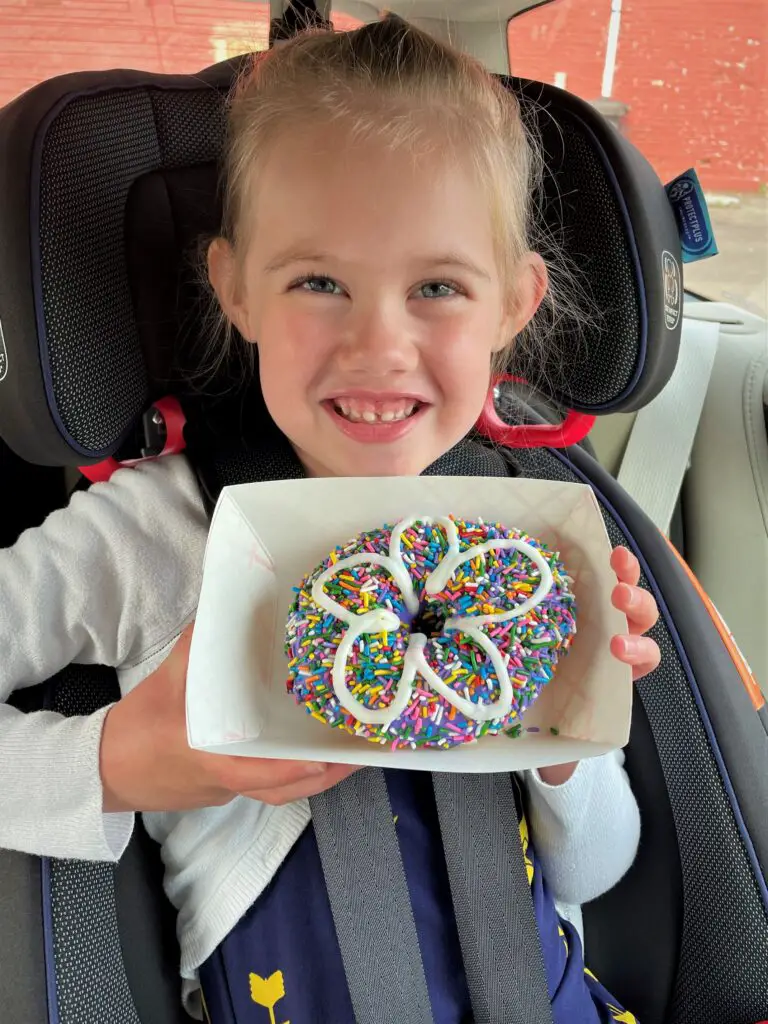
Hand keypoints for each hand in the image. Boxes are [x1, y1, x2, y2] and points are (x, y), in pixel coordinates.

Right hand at [100, 624, 357, 813]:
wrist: (106, 769)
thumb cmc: (140, 724)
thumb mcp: (170, 676)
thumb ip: (201, 642)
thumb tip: (226, 602)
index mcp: (209, 757)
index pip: (254, 772)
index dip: (290, 769)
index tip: (323, 759)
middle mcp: (226, 781)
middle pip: (283, 789)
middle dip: (325, 775)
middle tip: (362, 752)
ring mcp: (229, 792)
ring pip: (280, 793)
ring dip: (318, 777)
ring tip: (352, 753)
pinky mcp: (228, 793)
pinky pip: (268, 788)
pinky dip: (296, 774)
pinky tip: (316, 753)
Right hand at [538, 546, 660, 787]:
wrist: (535, 693)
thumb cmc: (552, 715)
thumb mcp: (557, 737)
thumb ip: (562, 755)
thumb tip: (554, 774)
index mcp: (617, 672)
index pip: (642, 658)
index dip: (637, 652)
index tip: (618, 650)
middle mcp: (613, 638)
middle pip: (639, 619)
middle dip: (635, 607)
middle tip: (618, 600)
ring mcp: (597, 612)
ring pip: (622, 590)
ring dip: (625, 575)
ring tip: (616, 563)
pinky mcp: (576, 592)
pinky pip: (593, 571)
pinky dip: (598, 556)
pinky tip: (594, 543)